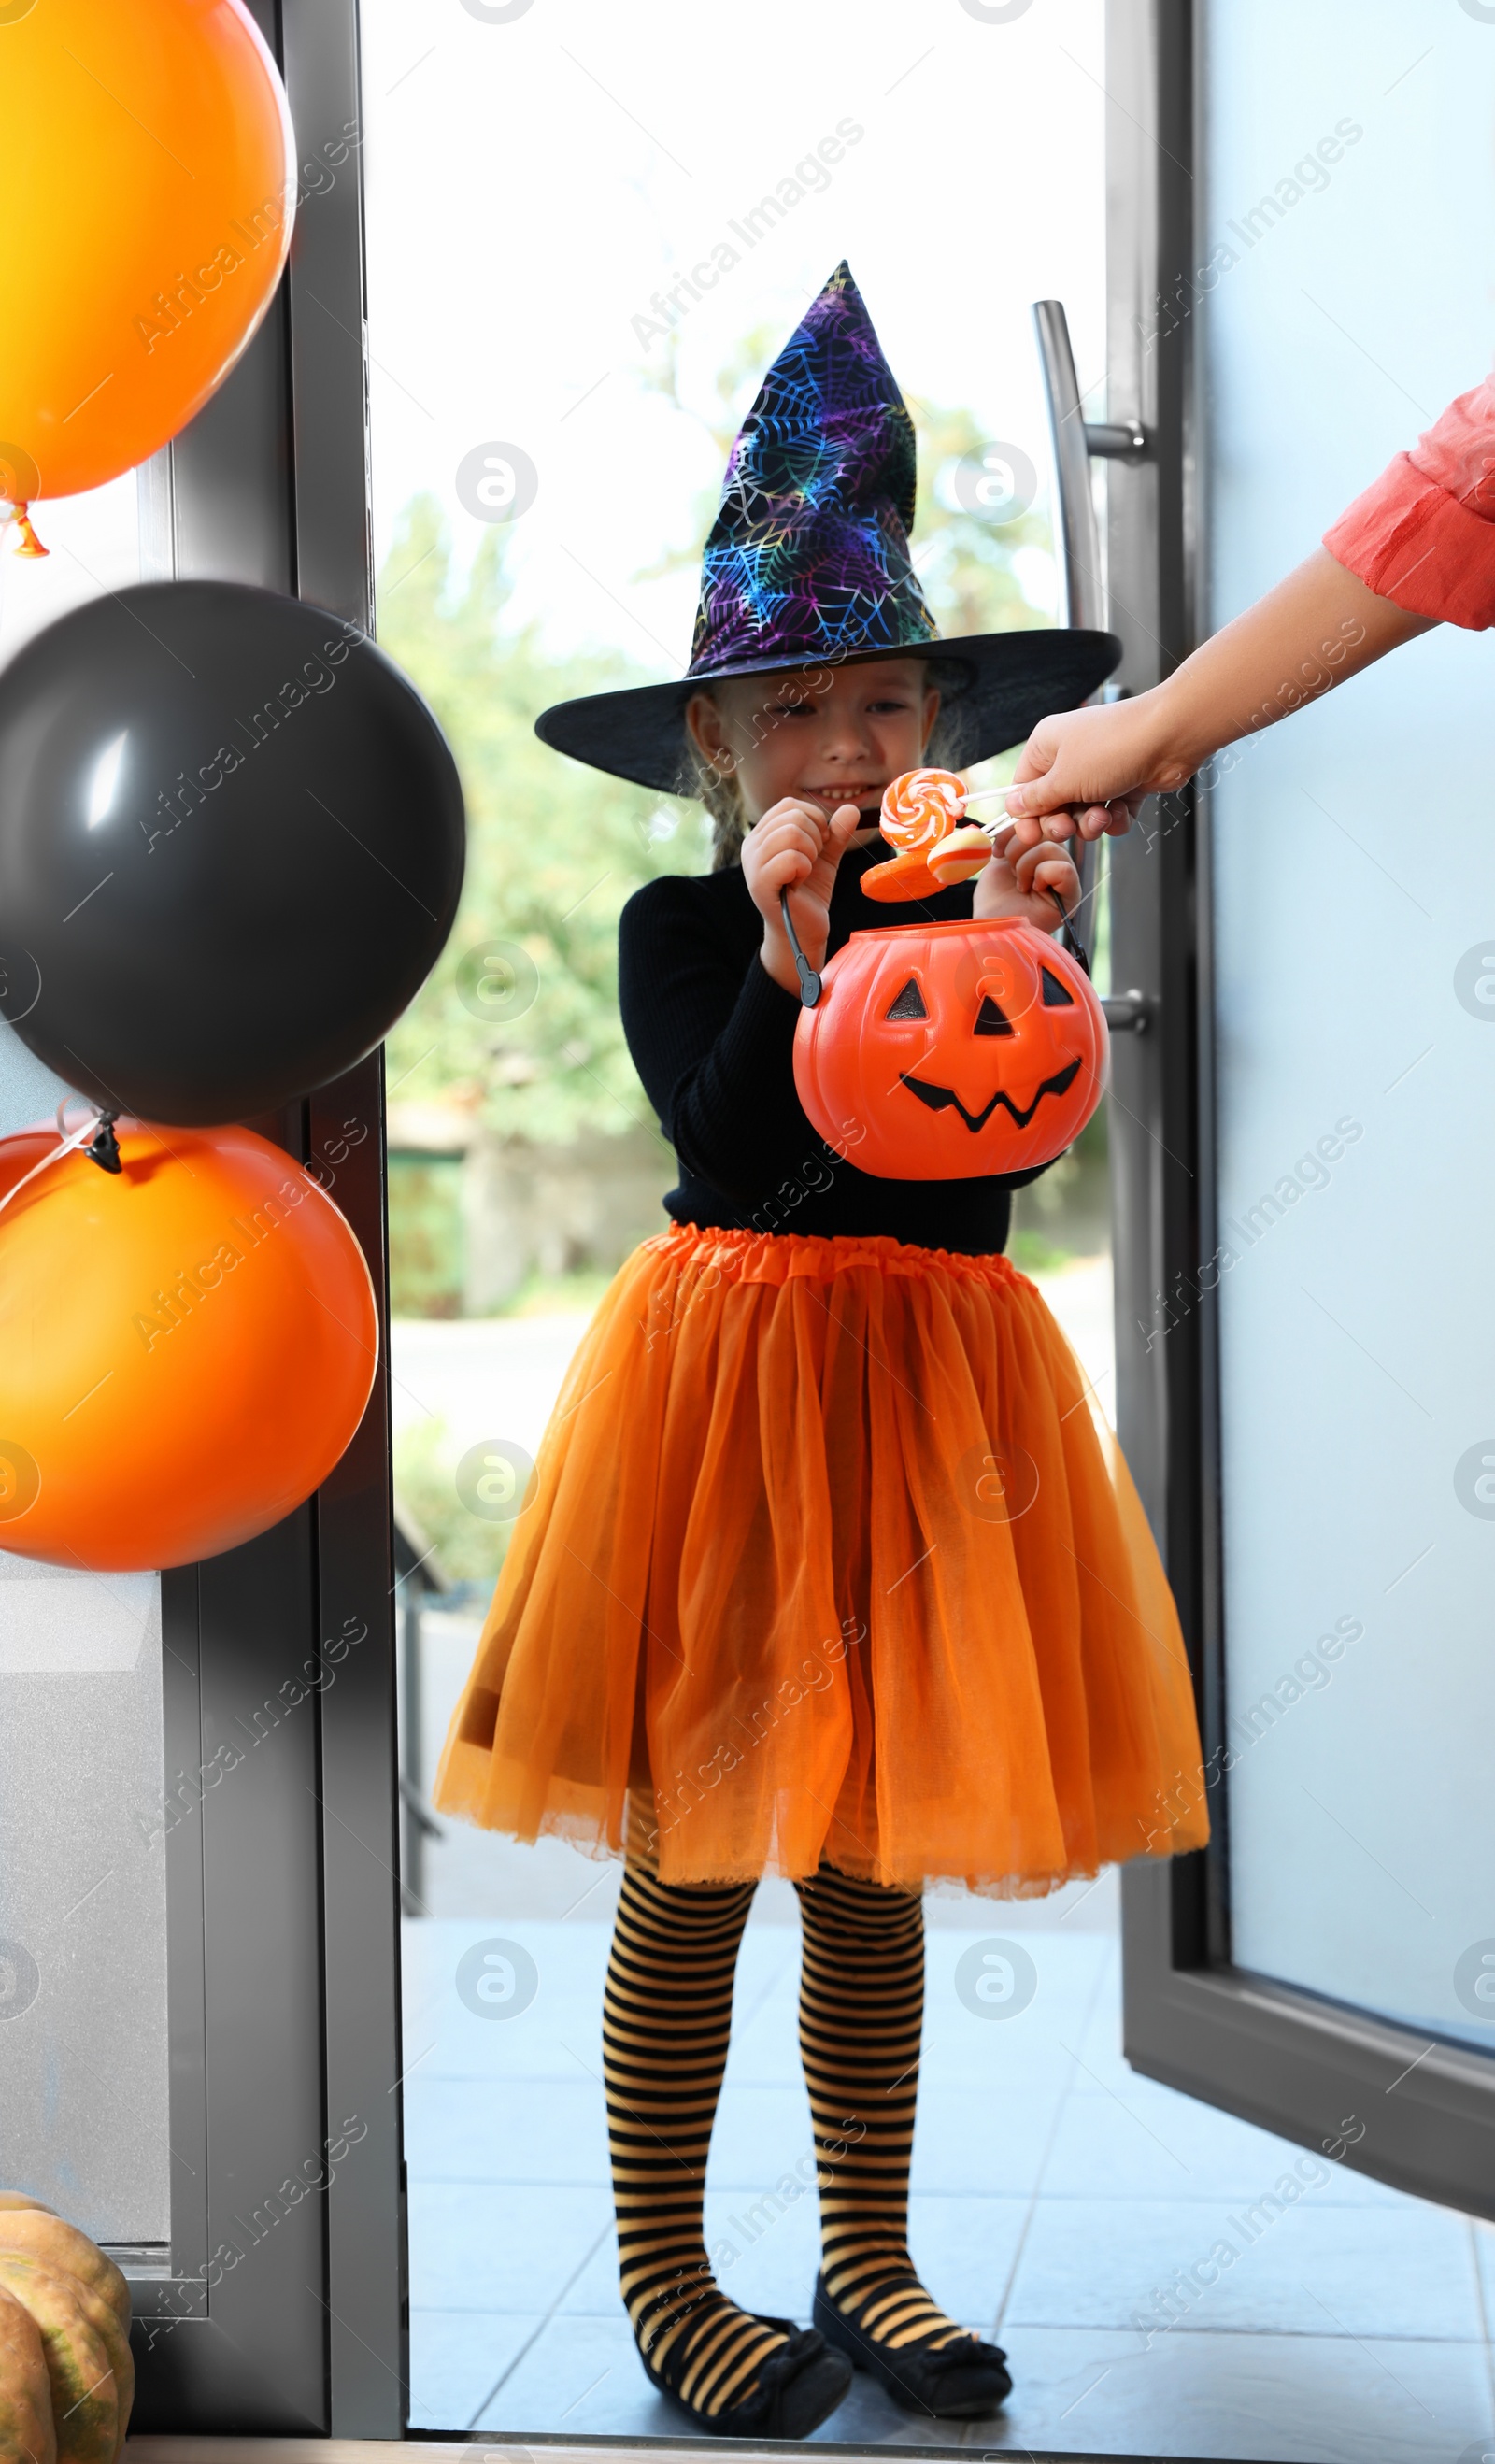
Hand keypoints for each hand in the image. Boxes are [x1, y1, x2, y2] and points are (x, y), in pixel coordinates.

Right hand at [742, 795, 861, 992]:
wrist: (804, 929)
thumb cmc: (809, 892)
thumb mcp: (826, 856)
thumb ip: (836, 832)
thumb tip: (852, 809)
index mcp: (762, 835)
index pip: (790, 805)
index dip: (814, 820)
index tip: (818, 847)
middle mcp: (751, 845)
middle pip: (793, 815)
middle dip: (815, 838)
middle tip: (811, 863)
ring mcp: (752, 864)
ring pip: (792, 833)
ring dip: (810, 854)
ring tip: (804, 873)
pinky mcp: (760, 883)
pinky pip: (791, 858)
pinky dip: (804, 869)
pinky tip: (798, 883)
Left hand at [972, 828, 1081, 930]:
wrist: (991, 928)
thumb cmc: (994, 900)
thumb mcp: (997, 858)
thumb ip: (1010, 834)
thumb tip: (1015, 813)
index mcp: (1040, 849)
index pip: (1039, 820)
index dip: (1017, 827)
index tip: (998, 847)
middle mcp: (1056, 860)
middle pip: (1047, 829)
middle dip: (1019, 845)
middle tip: (1010, 866)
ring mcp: (1066, 877)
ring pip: (1053, 847)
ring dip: (1026, 864)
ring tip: (1020, 883)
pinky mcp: (1072, 894)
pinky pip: (1063, 869)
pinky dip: (1041, 876)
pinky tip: (1032, 890)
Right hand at [1001, 690, 1192, 851]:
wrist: (1169, 737)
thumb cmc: (1111, 749)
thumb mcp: (1065, 779)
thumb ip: (1036, 799)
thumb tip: (1012, 806)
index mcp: (1046, 747)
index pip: (1023, 788)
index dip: (1026, 816)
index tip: (1031, 837)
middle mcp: (1070, 757)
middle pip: (1052, 806)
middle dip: (1062, 822)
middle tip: (1069, 827)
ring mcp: (1099, 771)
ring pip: (1082, 813)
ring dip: (1090, 823)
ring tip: (1102, 816)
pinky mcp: (1125, 785)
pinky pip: (1109, 813)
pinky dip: (1115, 819)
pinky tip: (1121, 811)